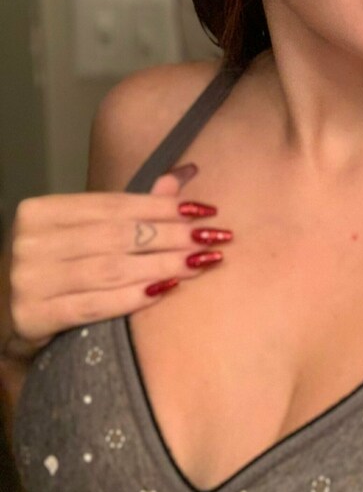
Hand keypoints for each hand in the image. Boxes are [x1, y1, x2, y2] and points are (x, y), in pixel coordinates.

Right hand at [2, 164, 231, 357]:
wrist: (9, 317)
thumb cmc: (61, 268)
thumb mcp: (90, 232)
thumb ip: (135, 207)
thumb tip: (186, 174)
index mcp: (42, 211)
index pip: (113, 205)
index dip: (161, 207)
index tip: (204, 210)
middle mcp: (31, 242)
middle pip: (117, 236)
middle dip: (171, 236)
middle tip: (212, 237)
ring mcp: (28, 280)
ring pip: (110, 269)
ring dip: (163, 265)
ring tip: (201, 262)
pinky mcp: (32, 316)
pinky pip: (93, 305)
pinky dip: (132, 297)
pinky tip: (165, 290)